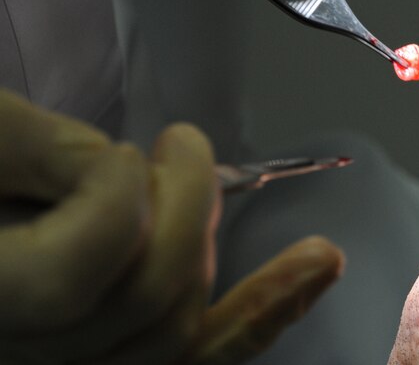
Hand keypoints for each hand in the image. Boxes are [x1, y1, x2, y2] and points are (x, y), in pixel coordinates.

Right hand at [0, 90, 342, 363]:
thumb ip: (32, 145)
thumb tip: (125, 167)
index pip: (90, 262)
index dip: (123, 191)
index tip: (129, 147)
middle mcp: (22, 351)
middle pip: (147, 302)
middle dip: (188, 211)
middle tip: (181, 149)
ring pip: (174, 340)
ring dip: (230, 258)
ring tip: (214, 185)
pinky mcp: (98, 359)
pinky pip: (193, 359)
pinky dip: (260, 314)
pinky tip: (319, 267)